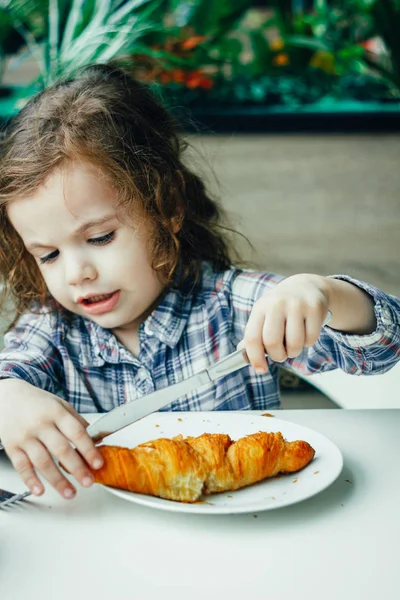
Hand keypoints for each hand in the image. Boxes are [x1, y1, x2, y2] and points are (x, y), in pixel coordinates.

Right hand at [0, 379, 103, 498]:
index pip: (76, 432)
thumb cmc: (36, 402)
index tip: (98, 463)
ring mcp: (25, 437)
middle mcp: (40, 425)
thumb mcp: (59, 404)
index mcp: (56, 412)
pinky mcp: (12, 447)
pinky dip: (31, 480)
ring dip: (57, 480)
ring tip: (70, 492)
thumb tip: (96, 438)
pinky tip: (40, 490)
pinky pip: (22, 466)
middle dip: (76, 468)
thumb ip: (76, 421)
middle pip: (61, 449)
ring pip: (42, 462)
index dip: (89, 449)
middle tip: (88, 482)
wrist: (6, 397)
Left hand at [241, 274, 329, 372]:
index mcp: (260, 307)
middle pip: (272, 342)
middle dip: (277, 356)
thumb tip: (241, 355)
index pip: (252, 337)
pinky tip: (306, 333)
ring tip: (293, 344)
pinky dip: (308, 343)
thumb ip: (254, 335)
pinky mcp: (314, 308)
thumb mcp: (264, 315)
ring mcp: (296, 305)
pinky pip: (310, 339)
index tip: (261, 369)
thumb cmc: (281, 307)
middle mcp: (277, 304)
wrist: (306, 286)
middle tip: (281, 355)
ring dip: (293, 352)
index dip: (255, 357)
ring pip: (294, 344)